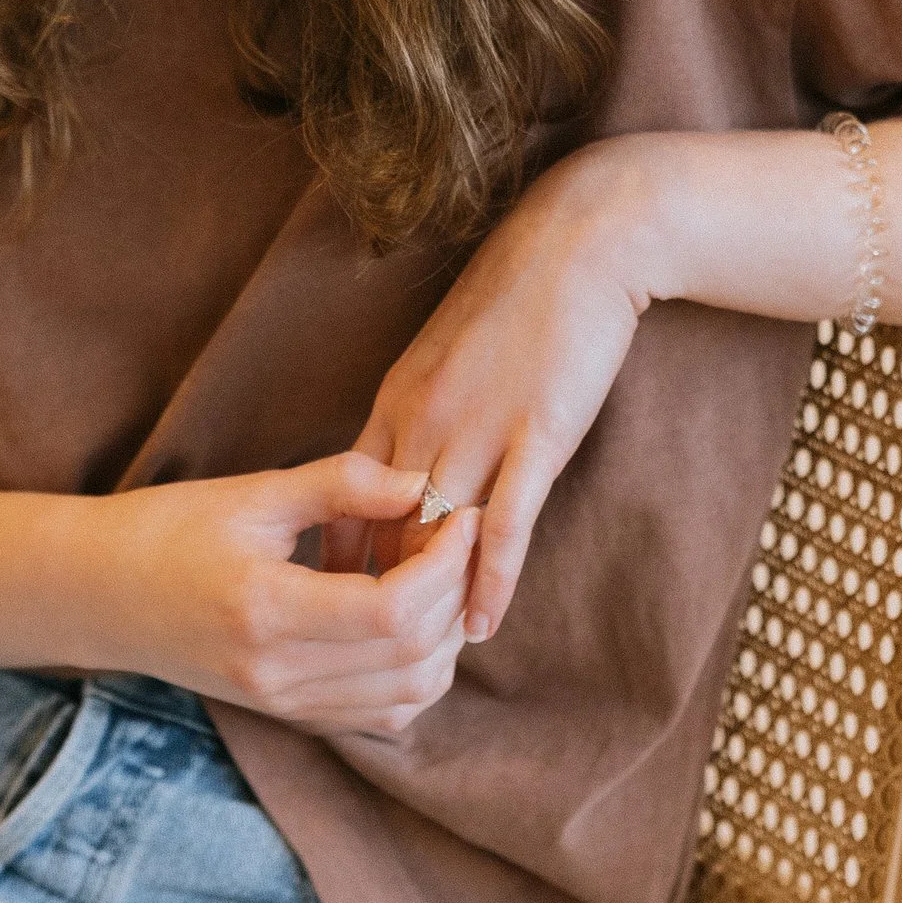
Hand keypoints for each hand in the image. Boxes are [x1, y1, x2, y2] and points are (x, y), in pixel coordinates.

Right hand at [95, 451, 480, 740]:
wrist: (100, 594)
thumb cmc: (169, 529)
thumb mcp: (254, 493)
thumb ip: (342, 484)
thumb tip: (421, 485)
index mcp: (264, 610)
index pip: (391, 609)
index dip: (444, 564)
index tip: (458, 516)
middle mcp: (277, 673)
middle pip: (409, 655)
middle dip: (454, 594)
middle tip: (460, 538)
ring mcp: (282, 703)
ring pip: (406, 696)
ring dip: (445, 639)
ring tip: (443, 578)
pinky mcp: (288, 713)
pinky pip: (380, 714)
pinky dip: (417, 674)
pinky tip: (415, 621)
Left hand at [357, 139, 658, 645]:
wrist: (579, 242)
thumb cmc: (517, 296)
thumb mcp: (446, 353)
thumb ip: (421, 410)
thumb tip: (406, 466)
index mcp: (396, 401)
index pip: (346, 499)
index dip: (336, 558)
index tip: (322, 605)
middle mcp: (424, 421)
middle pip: (382, 528)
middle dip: (369, 595)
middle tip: (359, 653)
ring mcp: (480, 430)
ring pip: (436, 535)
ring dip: (425, 603)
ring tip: (416, 660)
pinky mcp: (537, 436)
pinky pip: (505, 525)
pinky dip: (490, 581)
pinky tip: (481, 625)